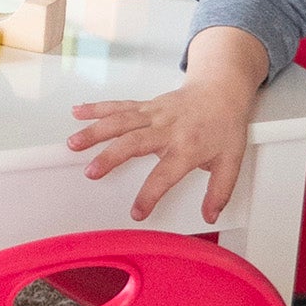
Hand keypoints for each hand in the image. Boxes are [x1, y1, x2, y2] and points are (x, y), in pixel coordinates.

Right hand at [65, 25, 268, 221]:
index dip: (150, 194)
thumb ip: (219, 191)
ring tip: (73, 143)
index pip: (165, 174)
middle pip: (135, 142)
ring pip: (121, 121)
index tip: (136, 212)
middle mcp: (168, 129)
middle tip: (92, 172)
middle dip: (111, 156)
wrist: (222, 90)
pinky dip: (97, 108)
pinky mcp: (146, 105)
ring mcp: (154, 115)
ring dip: (96, 131)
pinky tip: (77, 112)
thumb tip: (210, 216)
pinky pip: (119, 106)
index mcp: (188, 147)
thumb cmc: (224, 125)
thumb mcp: (232, 161)